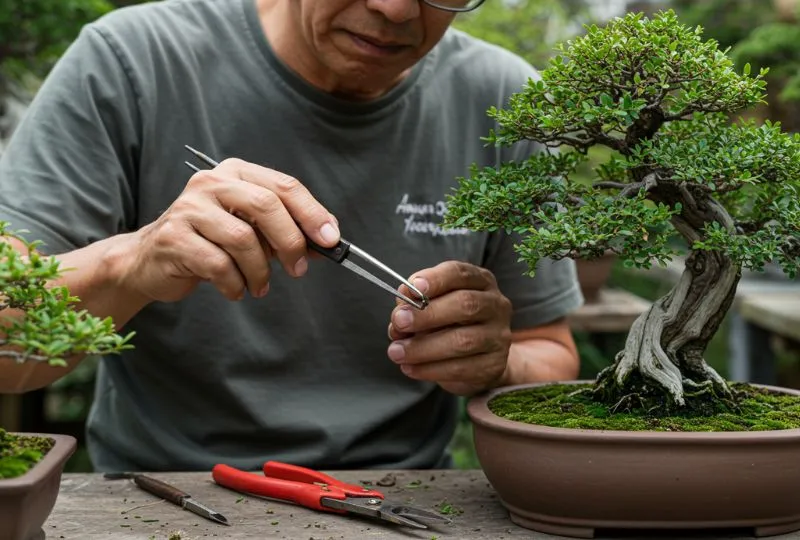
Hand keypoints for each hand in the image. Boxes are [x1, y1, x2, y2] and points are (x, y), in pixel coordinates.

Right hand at [116, 158, 339, 302]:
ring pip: (243, 239)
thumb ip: (285, 231)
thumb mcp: (251, 231)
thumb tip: (326, 242)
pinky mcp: (173, 237)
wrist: (150, 261)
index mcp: (236, 173)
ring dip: (260, 271)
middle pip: (266, 206)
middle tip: (298, 269)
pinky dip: (235, 284)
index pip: (284, 186)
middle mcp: (211, 182)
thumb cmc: (209, 243)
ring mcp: (189, 208)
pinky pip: (219, 265)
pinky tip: (235, 289)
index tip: (330, 239)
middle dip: (290, 242)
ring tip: (259, 285)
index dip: (312, 213)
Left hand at [386, 261, 512, 395]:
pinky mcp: (494, 364)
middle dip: (427, 314)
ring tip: (396, 352)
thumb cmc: (448, 323)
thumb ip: (415, 302)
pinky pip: (461, 368)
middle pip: (465, 304)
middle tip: (399, 322)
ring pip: (463, 341)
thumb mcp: (431, 305)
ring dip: (423, 347)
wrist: (476, 358)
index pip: (460, 273)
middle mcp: (495, 305)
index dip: (436, 279)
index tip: (412, 289)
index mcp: (480, 281)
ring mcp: (498, 336)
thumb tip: (402, 304)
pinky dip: (430, 369)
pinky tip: (410, 368)